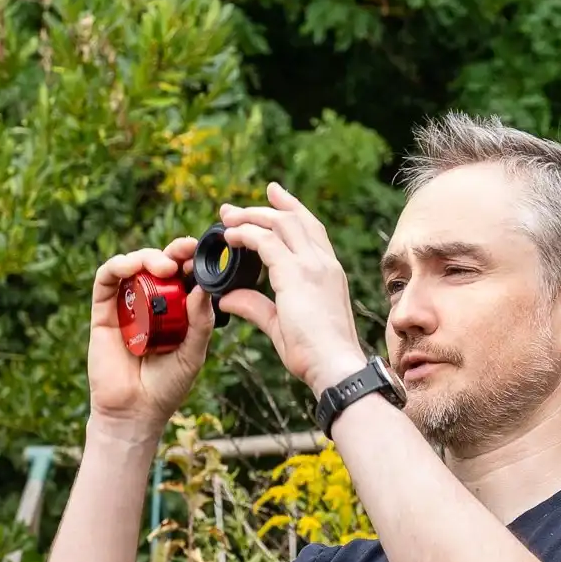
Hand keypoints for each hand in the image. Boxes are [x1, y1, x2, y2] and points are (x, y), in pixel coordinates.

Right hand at [87, 236, 213, 437]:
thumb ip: (200, 322)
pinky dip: (118, 266)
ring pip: (133, 265)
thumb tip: (203, 286)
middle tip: (185, 253)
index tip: (202, 253)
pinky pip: (106, 279)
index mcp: (174, 311)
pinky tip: (132, 266)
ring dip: (148, 256)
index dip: (190, 260)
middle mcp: (149, 304)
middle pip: (158, 264)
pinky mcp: (103, 312)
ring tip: (164, 266)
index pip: (182, 275)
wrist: (135, 413)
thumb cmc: (166, 388)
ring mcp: (126, 306)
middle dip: (173, 252)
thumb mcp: (193, 354)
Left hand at [216, 185, 365, 394]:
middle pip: (294, 218)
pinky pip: (266, 242)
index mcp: (327, 272)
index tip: (272, 195)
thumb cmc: (313, 355)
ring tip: (227, 218)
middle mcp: (323, 262)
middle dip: (262, 207)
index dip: (290, 208)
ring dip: (250, 217)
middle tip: (233, 209)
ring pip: (279, 223)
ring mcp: (312, 265)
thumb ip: (255, 307)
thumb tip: (226, 298)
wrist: (334, 366)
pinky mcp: (296, 275)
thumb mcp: (279, 325)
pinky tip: (230, 237)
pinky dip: (246, 235)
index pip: (310, 228)